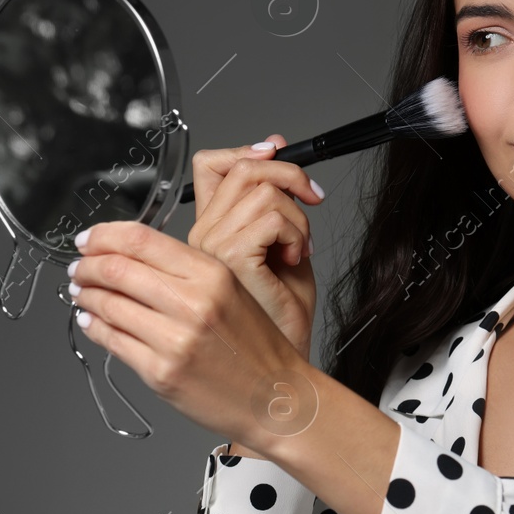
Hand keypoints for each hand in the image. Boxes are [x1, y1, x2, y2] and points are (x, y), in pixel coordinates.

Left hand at [69, 220, 309, 446]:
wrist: (277, 398)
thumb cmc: (257, 348)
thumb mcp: (231, 292)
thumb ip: (185, 273)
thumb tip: (129, 259)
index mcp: (212, 274)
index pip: (140, 240)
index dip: (103, 236)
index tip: (87, 240)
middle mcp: (193, 303)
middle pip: (117, 269)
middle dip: (87, 267)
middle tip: (78, 270)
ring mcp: (176, 340)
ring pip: (109, 305)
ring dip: (86, 297)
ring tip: (82, 295)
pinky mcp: (162, 373)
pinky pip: (113, 342)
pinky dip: (94, 328)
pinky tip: (91, 322)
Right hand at [186, 135, 325, 361]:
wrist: (283, 367)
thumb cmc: (279, 318)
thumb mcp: (283, 246)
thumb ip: (275, 201)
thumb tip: (276, 146)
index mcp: (209, 232)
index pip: (210, 166)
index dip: (246, 150)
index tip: (279, 153)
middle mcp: (201, 237)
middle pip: (239, 167)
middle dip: (288, 174)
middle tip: (312, 200)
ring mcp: (210, 249)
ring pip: (261, 189)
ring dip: (297, 214)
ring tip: (299, 248)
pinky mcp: (230, 261)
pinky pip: (271, 217)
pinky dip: (297, 232)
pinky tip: (294, 260)